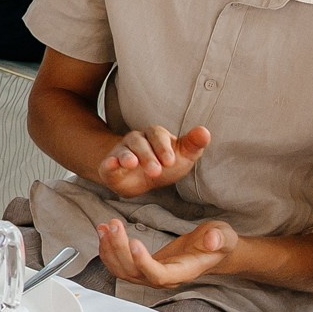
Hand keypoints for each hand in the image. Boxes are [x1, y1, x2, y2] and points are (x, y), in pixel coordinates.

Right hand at [94, 123, 209, 198]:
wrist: (141, 180)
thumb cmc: (164, 164)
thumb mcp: (182, 155)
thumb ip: (193, 144)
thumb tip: (205, 131)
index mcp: (154, 135)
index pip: (157, 135)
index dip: (163, 147)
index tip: (170, 161)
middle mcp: (136, 140)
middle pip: (139, 142)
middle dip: (148, 156)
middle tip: (156, 171)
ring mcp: (121, 153)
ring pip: (123, 151)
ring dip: (127, 158)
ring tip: (132, 164)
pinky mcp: (110, 168)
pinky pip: (107, 164)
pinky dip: (109, 164)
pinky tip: (112, 165)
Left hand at [96, 218, 238, 289]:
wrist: (211, 250)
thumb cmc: (218, 243)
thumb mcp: (224, 236)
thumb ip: (219, 238)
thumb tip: (212, 240)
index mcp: (183, 272)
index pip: (158, 275)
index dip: (143, 262)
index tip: (134, 241)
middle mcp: (163, 278)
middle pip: (134, 273)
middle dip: (119, 249)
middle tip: (114, 224)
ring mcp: (150, 275)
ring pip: (122, 271)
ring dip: (109, 249)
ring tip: (105, 226)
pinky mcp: (142, 267)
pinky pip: (119, 265)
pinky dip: (108, 250)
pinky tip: (104, 231)